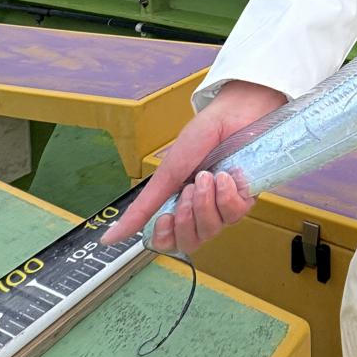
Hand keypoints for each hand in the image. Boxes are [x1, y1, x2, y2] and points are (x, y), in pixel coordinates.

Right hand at [101, 80, 286, 253]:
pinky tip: (226, 176)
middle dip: (187, 217)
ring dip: (205, 201)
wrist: (232, 114)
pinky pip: (235, 214)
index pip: (171, 242)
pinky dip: (226, 195)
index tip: (164, 218)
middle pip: (191, 241)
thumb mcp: (167, 172)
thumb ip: (143, 207)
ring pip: (213, 229)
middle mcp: (203, 209)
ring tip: (207, 176)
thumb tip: (110, 239)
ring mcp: (225, 205)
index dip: (166, 237)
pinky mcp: (247, 198)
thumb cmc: (201, 137)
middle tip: (189, 190)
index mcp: (180, 204)